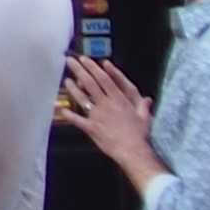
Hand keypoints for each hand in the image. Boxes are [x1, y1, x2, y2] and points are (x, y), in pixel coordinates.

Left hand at [54, 58, 152, 174]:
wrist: (133, 151)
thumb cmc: (140, 134)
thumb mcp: (144, 117)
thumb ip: (143, 106)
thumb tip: (147, 99)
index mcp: (118, 99)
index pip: (104, 79)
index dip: (93, 68)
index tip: (85, 59)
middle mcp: (106, 104)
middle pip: (90, 83)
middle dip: (79, 70)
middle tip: (70, 60)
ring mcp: (97, 115)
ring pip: (82, 98)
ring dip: (72, 89)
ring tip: (66, 80)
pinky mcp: (91, 127)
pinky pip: (77, 120)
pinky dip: (69, 115)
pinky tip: (62, 110)